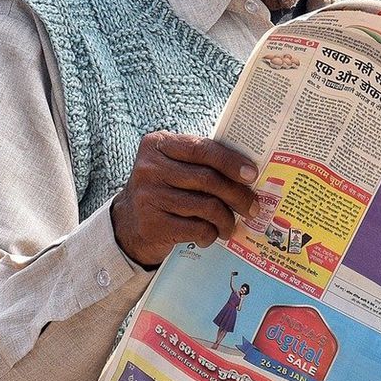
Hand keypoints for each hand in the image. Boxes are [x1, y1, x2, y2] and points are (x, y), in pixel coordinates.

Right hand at [111, 133, 258, 267]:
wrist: (128, 223)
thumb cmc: (162, 190)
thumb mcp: (172, 167)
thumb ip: (199, 162)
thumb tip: (246, 172)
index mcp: (157, 145)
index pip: (201, 148)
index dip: (231, 161)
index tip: (252, 174)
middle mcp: (149, 168)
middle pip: (207, 178)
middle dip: (237, 195)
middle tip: (252, 207)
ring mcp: (149, 197)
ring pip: (206, 206)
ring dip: (226, 219)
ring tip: (230, 225)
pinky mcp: (152, 224)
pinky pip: (197, 229)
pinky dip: (210, 234)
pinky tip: (210, 235)